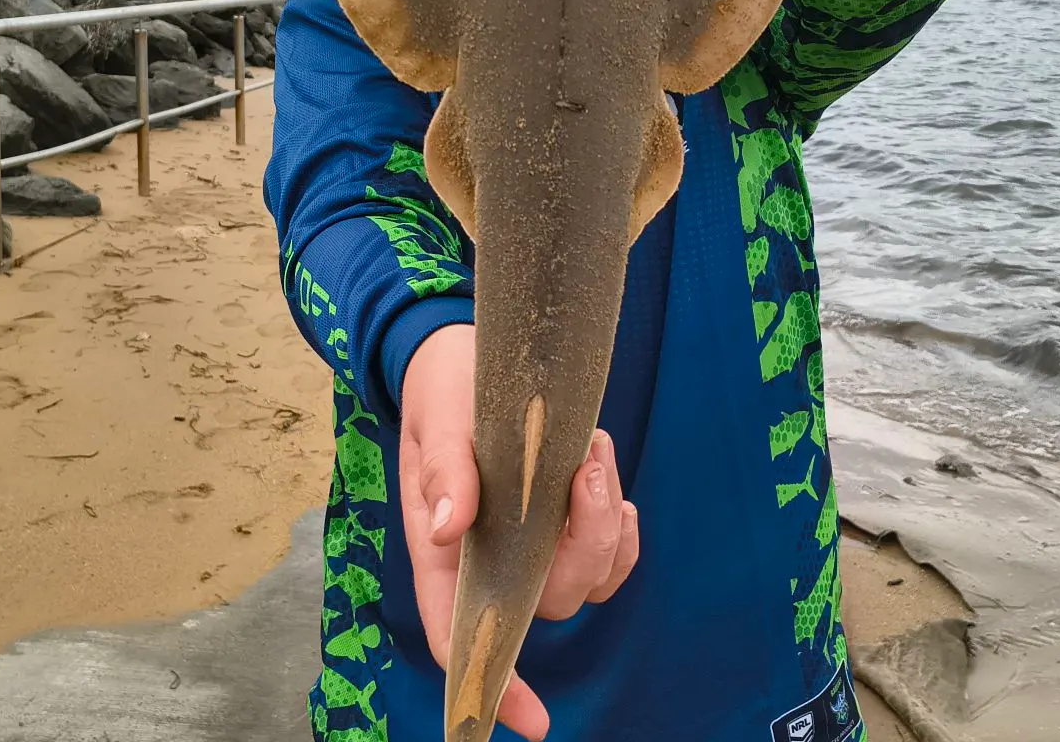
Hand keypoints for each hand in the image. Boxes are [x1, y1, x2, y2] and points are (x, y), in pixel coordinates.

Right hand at [399, 323, 638, 741]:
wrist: (463, 354)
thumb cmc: (442, 391)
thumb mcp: (438, 421)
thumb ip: (444, 472)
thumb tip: (450, 526)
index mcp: (445, 553)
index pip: (463, 635)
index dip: (497, 683)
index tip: (533, 718)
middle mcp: (492, 560)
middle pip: (546, 600)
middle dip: (583, 545)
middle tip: (584, 467)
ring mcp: (532, 542)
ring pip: (585, 579)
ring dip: (605, 527)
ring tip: (591, 454)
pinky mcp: (564, 518)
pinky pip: (609, 554)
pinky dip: (621, 527)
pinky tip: (610, 483)